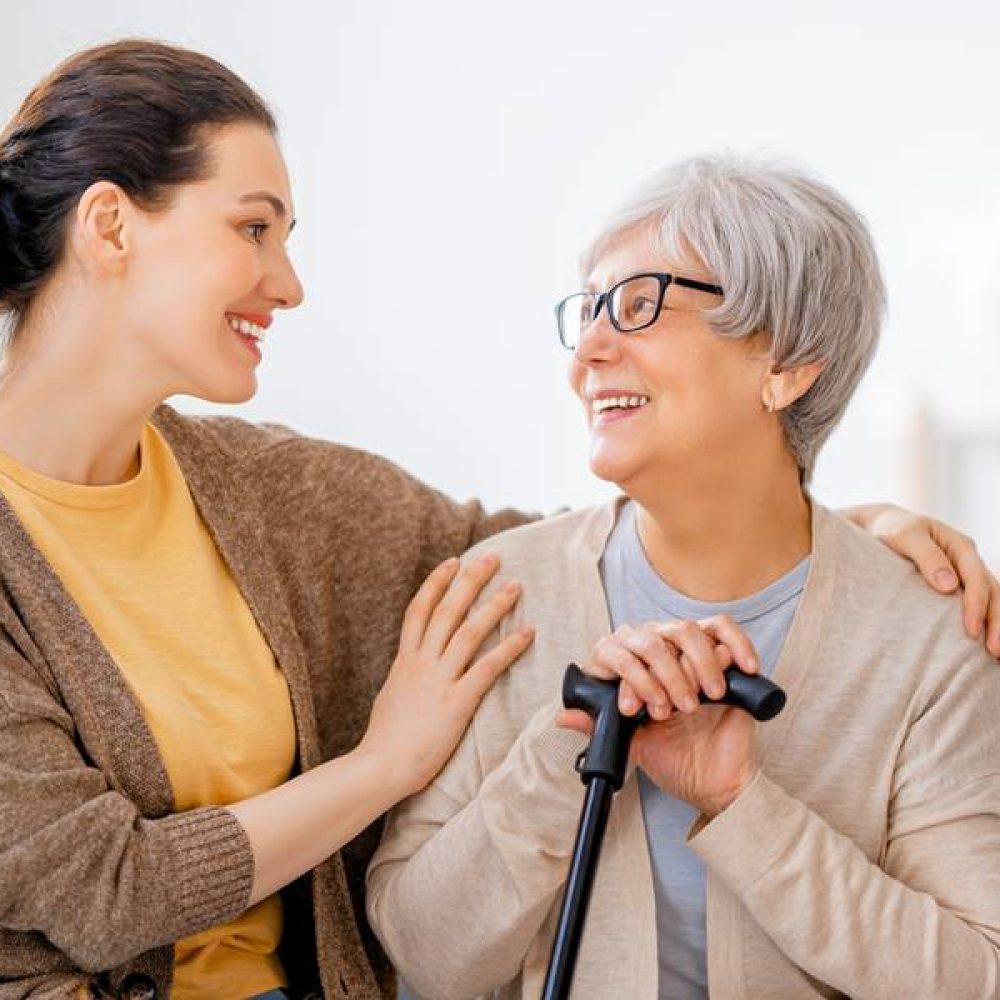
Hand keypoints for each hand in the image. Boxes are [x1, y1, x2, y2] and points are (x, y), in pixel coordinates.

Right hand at [360, 554, 533, 794]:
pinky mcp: (456, 702)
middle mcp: (421, 663)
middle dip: (470, 580)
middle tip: (492, 558)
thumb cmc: (386, 738)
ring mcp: (438, 680)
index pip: (419, 610)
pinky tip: (527, 634)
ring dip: (494, 606)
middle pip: (447, 610)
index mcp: (405, 660)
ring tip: (515, 587)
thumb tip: (413, 664)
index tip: (453, 562)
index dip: (436, 583)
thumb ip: (406, 674)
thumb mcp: (391, 694)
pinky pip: (486, 668)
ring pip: (468, 632)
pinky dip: (508, 648)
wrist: (381, 766)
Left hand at [557, 617, 759, 816]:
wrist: (711, 780)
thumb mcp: (629, 744)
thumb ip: (598, 728)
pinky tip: (739, 667)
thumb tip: (563, 715)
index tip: (634, 711)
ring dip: (692, 666)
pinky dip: (733, 644)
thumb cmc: (669, 759)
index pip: (614, 651)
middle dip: (661, 675)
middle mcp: (652, 655)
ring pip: (684, 631)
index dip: (626, 678)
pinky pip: (723, 630)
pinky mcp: (721, 655)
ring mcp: (686, 652)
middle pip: (649, 639)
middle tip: (671, 710)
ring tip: (699, 701)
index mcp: (626, 670)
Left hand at [843, 503, 999, 656]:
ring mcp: (965, 574)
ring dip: (997, 626)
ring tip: (996, 656)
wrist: (881, 527)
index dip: (976, 604)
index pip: (976, 578)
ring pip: (992, 600)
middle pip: (993, 592)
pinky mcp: (956, 587)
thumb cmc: (890, 530)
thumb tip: (949, 586)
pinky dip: (984, 622)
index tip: (971, 631)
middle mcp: (968, 561)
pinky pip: (977, 604)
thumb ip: (927, 556)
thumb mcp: (904, 535)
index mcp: (960, 546)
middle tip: (994, 652)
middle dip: (997, 622)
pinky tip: (982, 648)